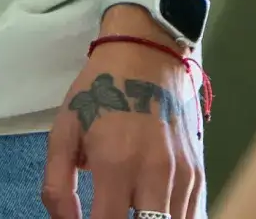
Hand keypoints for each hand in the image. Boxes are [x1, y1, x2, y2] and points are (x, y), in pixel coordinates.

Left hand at [42, 44, 203, 218]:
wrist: (147, 53)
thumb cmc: (100, 92)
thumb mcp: (64, 131)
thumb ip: (57, 186)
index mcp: (116, 165)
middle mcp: (154, 175)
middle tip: (113, 217)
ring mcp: (182, 175)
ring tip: (131, 212)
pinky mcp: (198, 171)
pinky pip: (190, 216)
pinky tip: (153, 214)